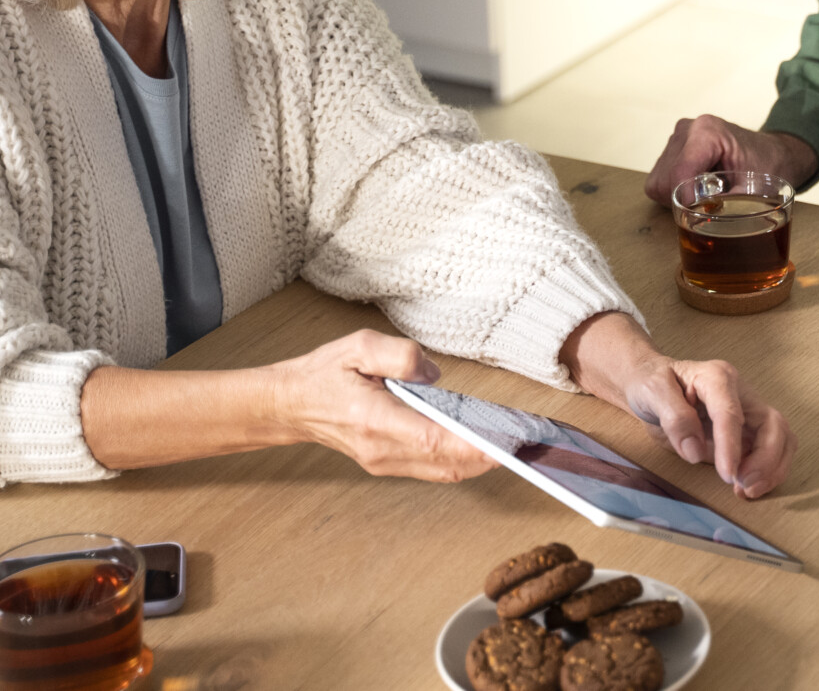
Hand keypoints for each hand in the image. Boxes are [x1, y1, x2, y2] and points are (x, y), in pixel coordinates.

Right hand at [268, 330, 498, 482]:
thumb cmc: (324, 374)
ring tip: (514, 442)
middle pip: (446, 462)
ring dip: (479, 461)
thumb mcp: (358, 346)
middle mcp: (381, 450)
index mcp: (373, 420)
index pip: (432, 439)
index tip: (504, 440)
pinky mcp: (388, 463)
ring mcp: (384, 462)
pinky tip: (484, 445)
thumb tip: (433, 373)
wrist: (291, 405)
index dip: (472, 443)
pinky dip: (461, 460)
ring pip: (443, 471)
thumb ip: (398, 355)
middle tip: (526, 440)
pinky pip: (433, 468)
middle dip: (489, 454)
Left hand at [562, 312, 796, 497]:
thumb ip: (674, 418)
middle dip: (766, 459)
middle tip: (743, 485)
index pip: (731, 413)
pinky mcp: (747, 434)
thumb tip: (695, 451)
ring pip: (782, 439)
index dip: (732, 445)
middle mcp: (741, 394)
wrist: (652, 386)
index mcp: (717, 378)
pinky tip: (744, 488)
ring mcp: (748, 414)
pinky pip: (771, 452)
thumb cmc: (652, 383)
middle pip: (773, 424)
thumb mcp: (652, 392)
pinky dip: (766, 473)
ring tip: (746, 490)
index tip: (727, 476)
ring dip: (772, 468)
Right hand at [644, 115, 817, 202]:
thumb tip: (707, 222)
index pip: (681, 170)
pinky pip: (659, 182)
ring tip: (707, 194)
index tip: (695, 215)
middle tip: (711, 205)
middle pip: (666, 179)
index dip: (685, 198)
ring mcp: (676, 138)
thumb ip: (730, 205)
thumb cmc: (766, 166)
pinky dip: (675, 193)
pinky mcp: (671, 149)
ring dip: (679, 197)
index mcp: (709, 131)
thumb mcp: (755, 189)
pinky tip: (698, 190)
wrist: (770, 154)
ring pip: (659, 182)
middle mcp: (687, 130)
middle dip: (684, 200)